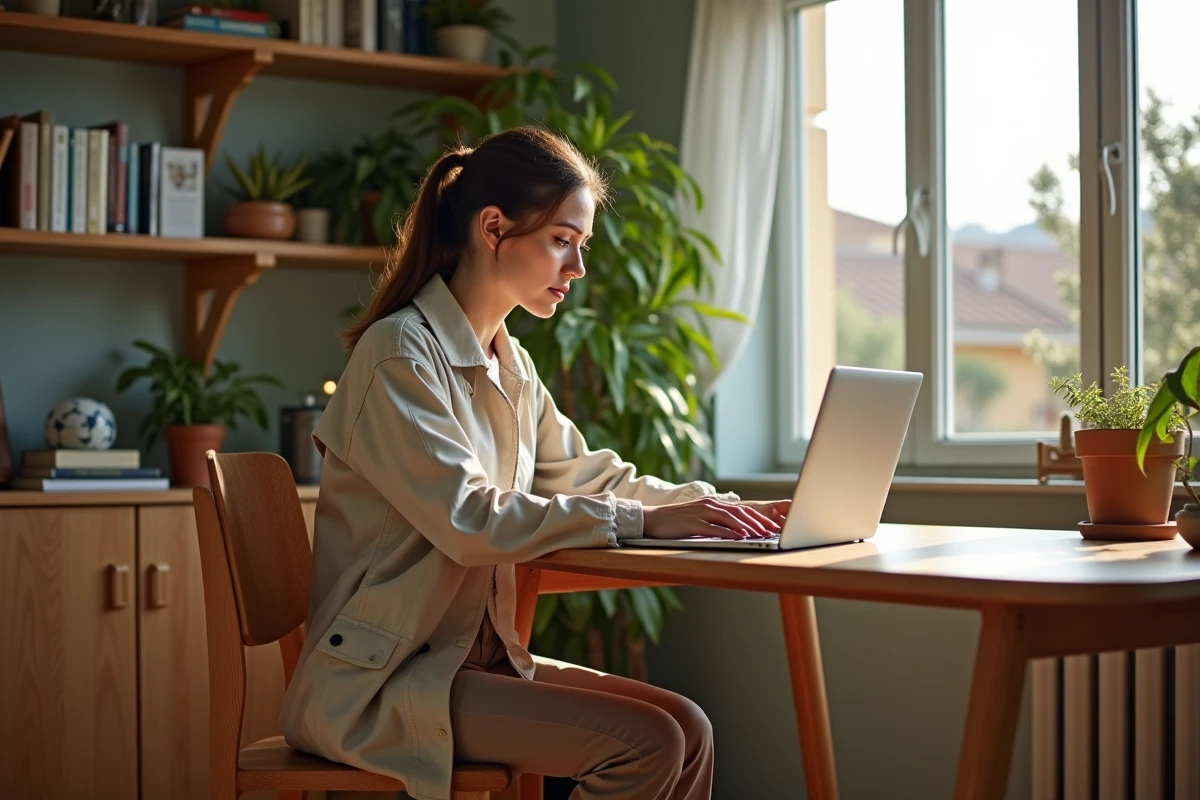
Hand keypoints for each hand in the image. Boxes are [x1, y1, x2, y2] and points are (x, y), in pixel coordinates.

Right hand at [642, 497, 783, 540]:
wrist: (652, 519)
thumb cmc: (676, 521)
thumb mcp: (699, 517)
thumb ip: (715, 520)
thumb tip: (735, 530)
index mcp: (712, 502)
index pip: (740, 509)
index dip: (758, 517)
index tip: (771, 526)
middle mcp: (709, 504)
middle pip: (740, 513)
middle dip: (758, 522)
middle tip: (771, 531)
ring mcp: (701, 513)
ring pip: (731, 519)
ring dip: (748, 528)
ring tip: (761, 535)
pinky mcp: (693, 524)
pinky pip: (715, 529)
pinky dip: (730, 533)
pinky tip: (740, 538)